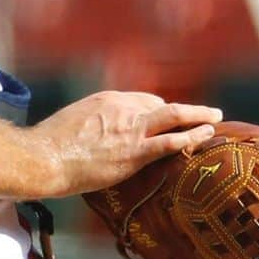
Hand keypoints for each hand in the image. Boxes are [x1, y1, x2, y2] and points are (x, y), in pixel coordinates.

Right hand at [34, 91, 222, 195]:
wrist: (43, 158)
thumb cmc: (48, 146)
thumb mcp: (71, 122)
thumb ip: (90, 123)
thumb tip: (93, 135)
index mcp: (105, 100)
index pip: (140, 101)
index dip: (155, 110)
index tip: (163, 118)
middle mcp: (122, 109)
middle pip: (160, 105)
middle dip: (181, 110)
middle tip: (198, 115)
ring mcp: (130, 129)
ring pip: (174, 116)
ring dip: (198, 116)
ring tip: (214, 119)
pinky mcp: (134, 152)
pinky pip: (171, 142)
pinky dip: (192, 137)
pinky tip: (205, 135)